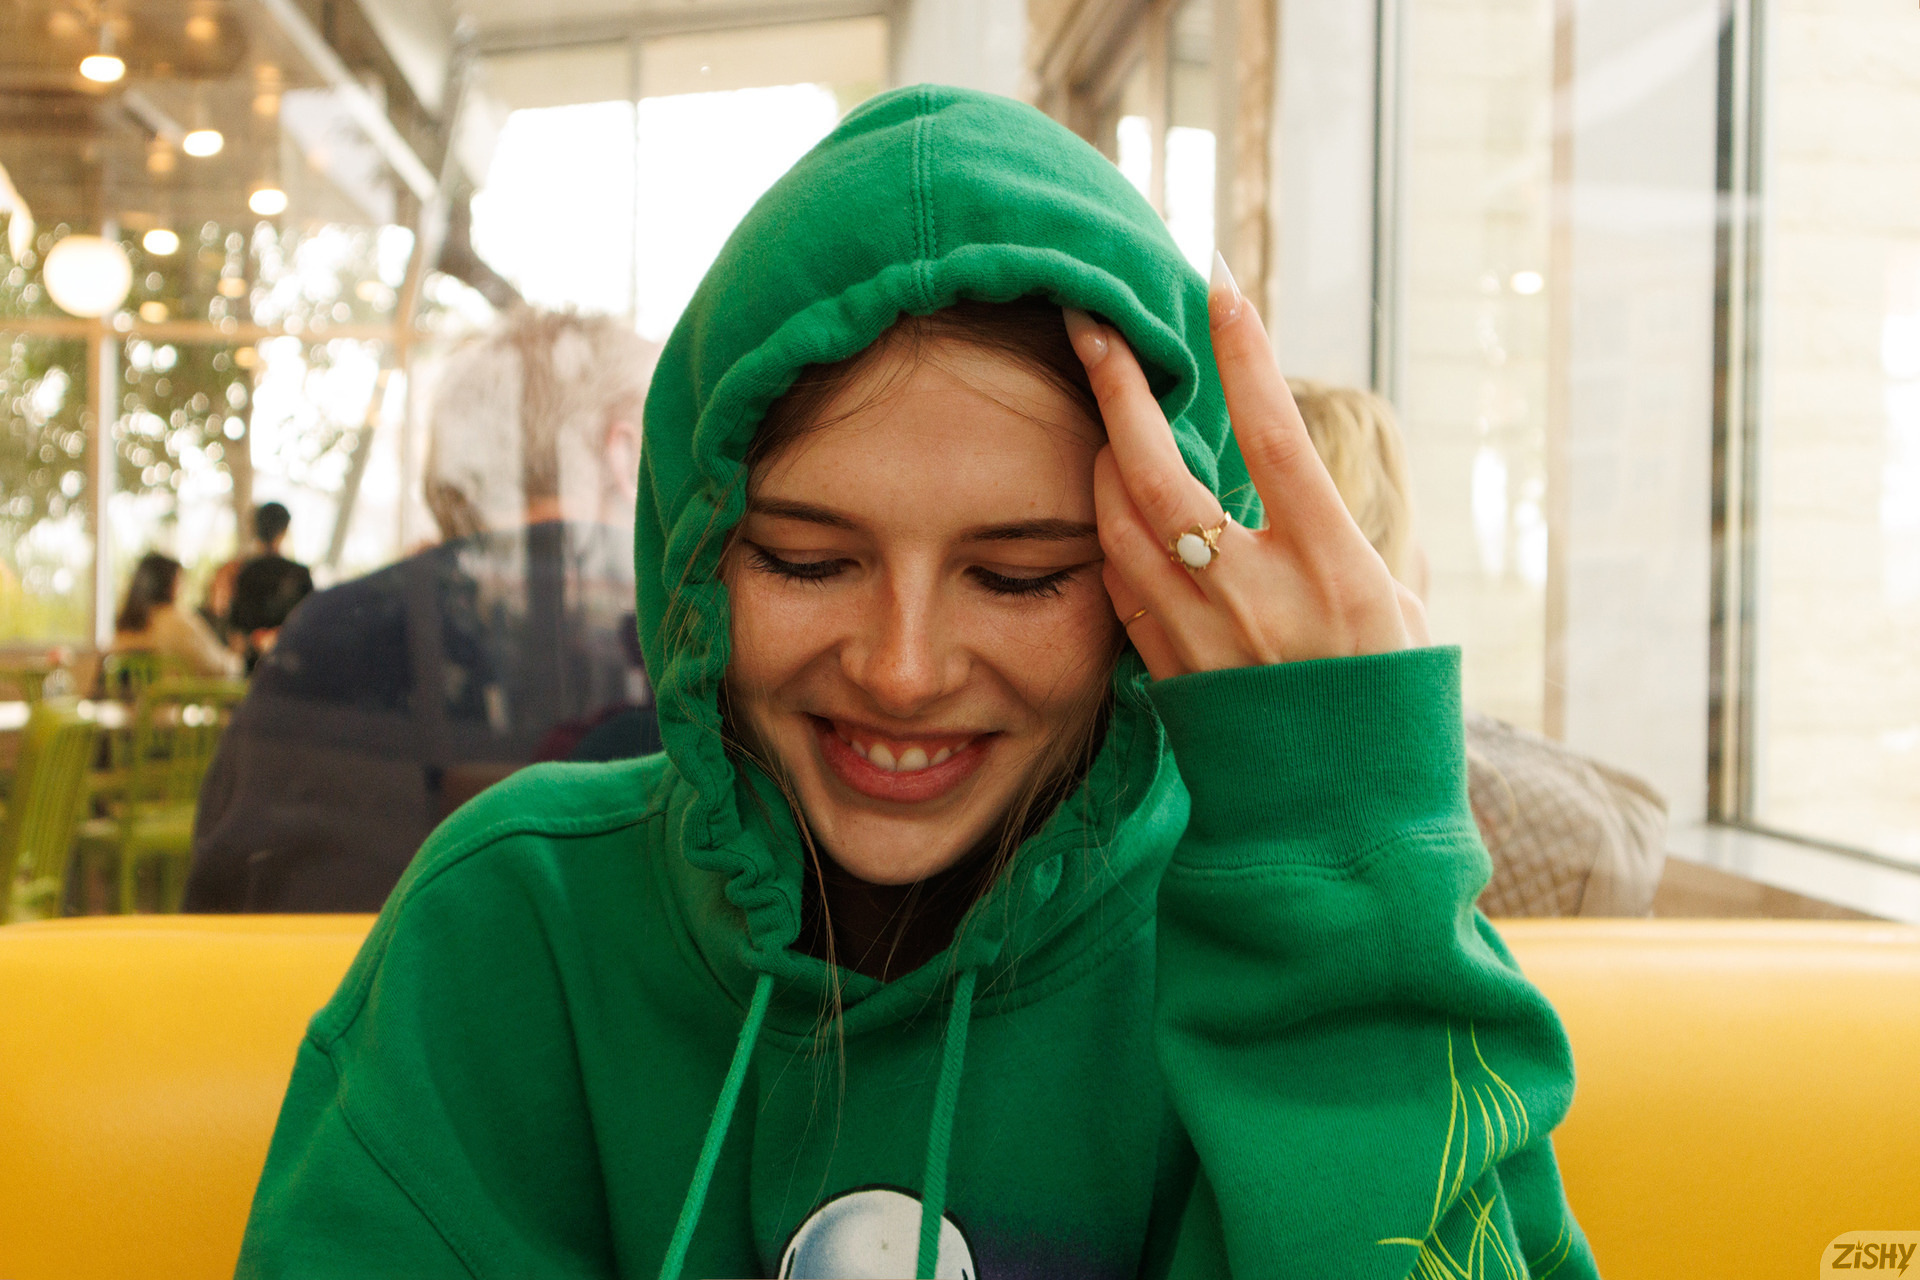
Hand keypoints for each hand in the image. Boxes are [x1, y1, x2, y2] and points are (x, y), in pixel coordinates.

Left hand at [1066, 257, 1429, 681]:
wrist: (1339, 824)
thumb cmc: (1386, 710)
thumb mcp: (1404, 614)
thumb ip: (1369, 537)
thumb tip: (1334, 478)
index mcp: (1332, 567)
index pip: (1274, 438)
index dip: (1244, 358)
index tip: (1216, 287)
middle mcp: (1255, 594)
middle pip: (1158, 472)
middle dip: (1117, 389)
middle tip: (1091, 324)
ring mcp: (1199, 633)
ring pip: (1117, 522)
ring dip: (1098, 456)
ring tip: (1096, 406)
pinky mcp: (1165, 666)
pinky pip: (1117, 580)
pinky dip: (1108, 530)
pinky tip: (1106, 500)